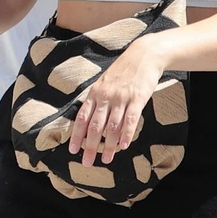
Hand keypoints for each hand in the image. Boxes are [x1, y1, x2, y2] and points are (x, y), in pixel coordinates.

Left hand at [68, 36, 167, 166]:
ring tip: (106, 159)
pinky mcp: (137, 98)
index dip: (77, 135)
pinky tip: (124, 146)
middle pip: (95, 126)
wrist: (143, 55)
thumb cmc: (123, 71)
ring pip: (112, 126)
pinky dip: (126, 134)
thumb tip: (91, 122)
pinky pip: (130, 119)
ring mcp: (121, 98)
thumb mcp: (104, 83)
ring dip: (109, 145)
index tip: (73, 150)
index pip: (82, 118)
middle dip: (90, 146)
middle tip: (87, 162)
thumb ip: (97, 101)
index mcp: (95, 93)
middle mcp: (105, 96)